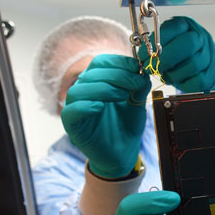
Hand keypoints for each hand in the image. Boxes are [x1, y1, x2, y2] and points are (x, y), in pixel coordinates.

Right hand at [61, 54, 149, 178]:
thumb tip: (142, 71)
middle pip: (92, 73)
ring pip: (79, 90)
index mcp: (97, 81)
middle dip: (117, 75)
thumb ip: (139, 86)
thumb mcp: (137, 102)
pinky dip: (85, 106)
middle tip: (136, 84)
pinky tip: (101, 107)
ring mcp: (75, 107)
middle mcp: (84, 90)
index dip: (119, 62)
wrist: (122, 152)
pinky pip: (71, 111)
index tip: (138, 69)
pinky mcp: (71, 125)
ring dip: (103, 89)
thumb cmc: (126, 126)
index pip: (101, 62)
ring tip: (122, 96)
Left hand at [141, 16, 214, 93]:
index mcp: (188, 26)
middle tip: (152, 68)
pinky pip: (198, 81)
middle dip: (166, 58)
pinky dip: (183, 84)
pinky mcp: (212, 75)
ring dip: (173, 73)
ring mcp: (210, 56)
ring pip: (193, 64)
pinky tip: (177, 81)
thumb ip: (157, 44)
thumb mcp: (168, 41)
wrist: (203, 65)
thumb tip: (144, 55)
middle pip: (188, 44)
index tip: (144, 55)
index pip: (174, 28)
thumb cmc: (181, 53)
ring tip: (165, 75)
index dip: (157, 43)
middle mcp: (202, 38)